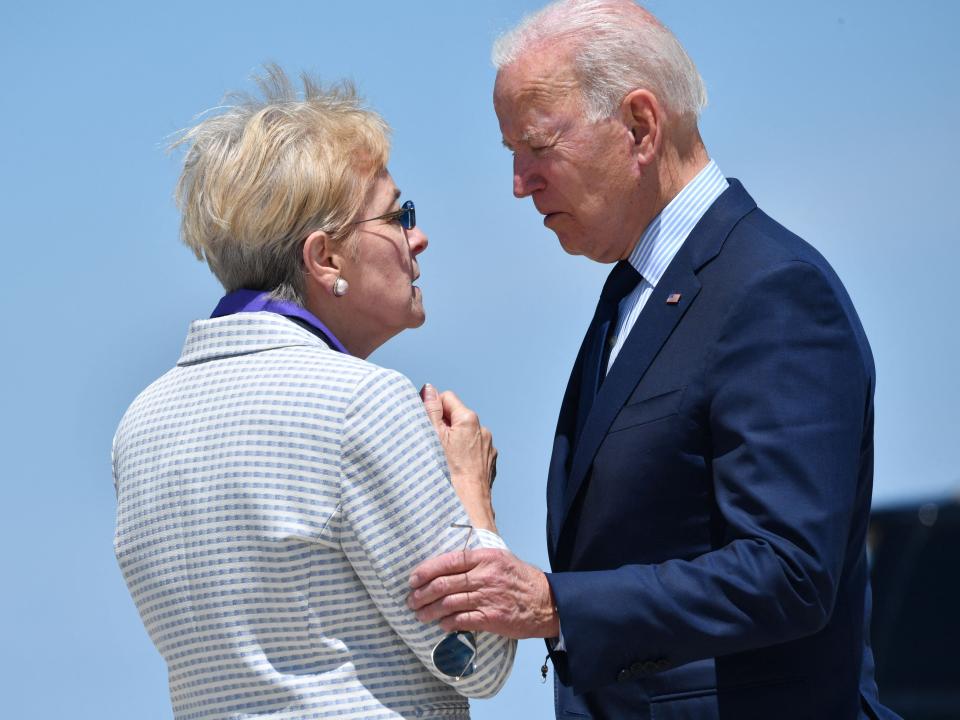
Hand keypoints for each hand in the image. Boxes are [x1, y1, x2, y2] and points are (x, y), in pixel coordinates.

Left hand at [408, 548, 559, 639]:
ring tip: (420, 615)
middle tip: (411, 601)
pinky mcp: (492, 617)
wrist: (547, 602)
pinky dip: (448, 623)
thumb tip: (444, 566)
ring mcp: (488, 597)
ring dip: (429, 611)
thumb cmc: (520, 579)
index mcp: (485, 557)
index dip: (425, 571)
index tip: (412, 580)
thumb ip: (475, 561)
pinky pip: (462, 620)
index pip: (447, 561)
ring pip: (448, 603)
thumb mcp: (500, 559)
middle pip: (443, 584)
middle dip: (421, 594)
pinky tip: (442, 625)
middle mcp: (485, 575)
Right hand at [420, 384, 496, 531]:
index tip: (428, 427)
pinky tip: (456, 467)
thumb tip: (429, 389)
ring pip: (465, 434)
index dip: (434, 410)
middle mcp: (483, 429)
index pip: (447, 398)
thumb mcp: (433, 437)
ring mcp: (488, 446)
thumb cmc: (447, 471)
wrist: (468, 504)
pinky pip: (474, 449)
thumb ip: (431, 410)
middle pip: (457, 417)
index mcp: (469, 419)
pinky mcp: (490, 461)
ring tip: (445, 459)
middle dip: (444, 426)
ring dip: (454, 441)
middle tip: (433, 445)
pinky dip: (464, 453)